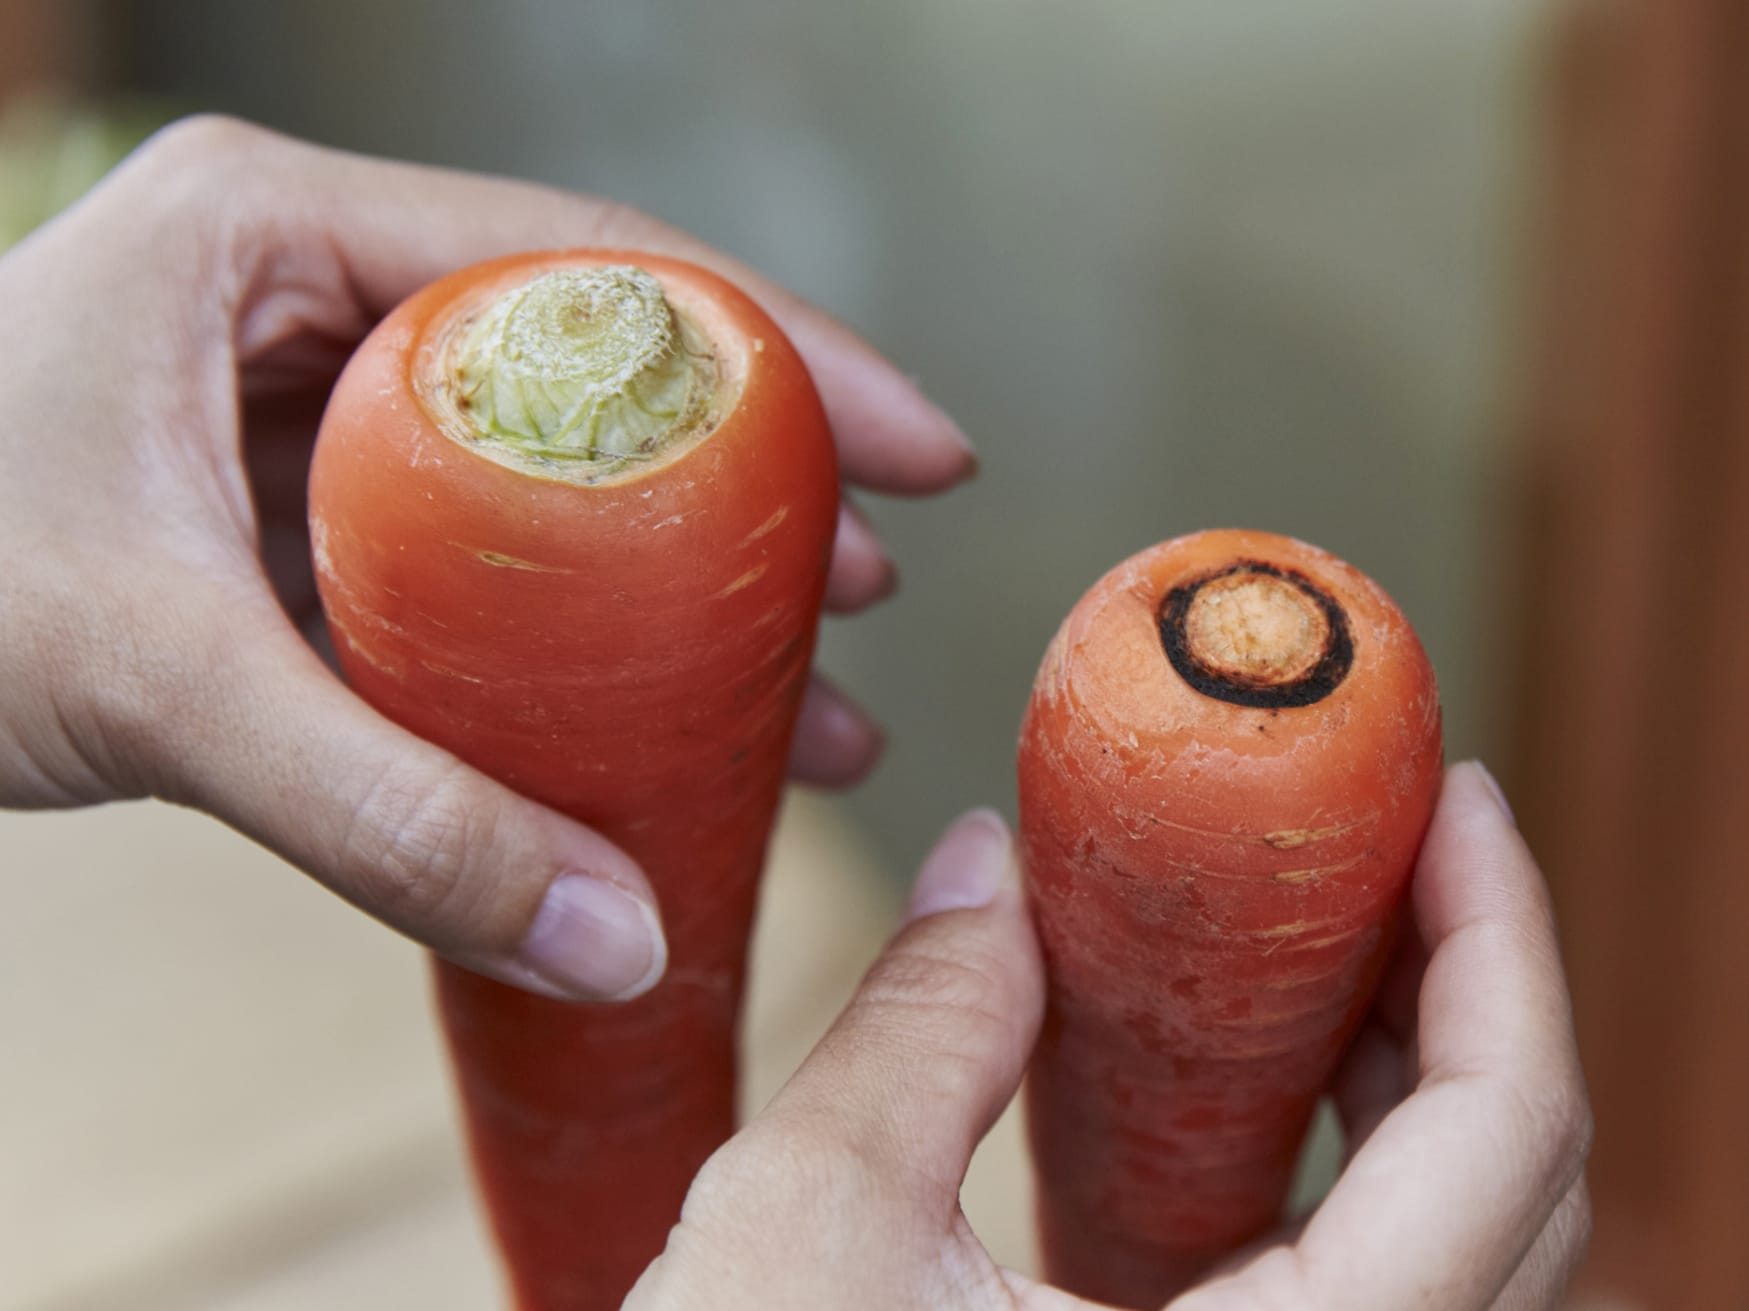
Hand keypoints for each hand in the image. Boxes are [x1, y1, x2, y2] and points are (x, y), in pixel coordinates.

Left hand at [0, 116, 972, 1001]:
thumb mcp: (157, 682)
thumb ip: (388, 818)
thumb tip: (622, 936)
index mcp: (269, 232)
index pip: (586, 264)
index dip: (780, 353)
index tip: (916, 447)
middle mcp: (299, 296)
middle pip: (587, 369)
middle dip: (746, 480)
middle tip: (863, 580)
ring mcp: (293, 409)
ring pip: (537, 476)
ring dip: (671, 577)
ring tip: (800, 682)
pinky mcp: (279, 518)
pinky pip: (464, 565)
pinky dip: (561, 642)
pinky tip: (649, 730)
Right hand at [626, 763, 1591, 1309]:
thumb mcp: (809, 1227)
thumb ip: (922, 1024)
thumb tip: (984, 863)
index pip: (1502, 1142)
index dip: (1502, 940)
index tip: (1449, 800)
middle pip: (1506, 1190)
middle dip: (1453, 987)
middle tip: (1371, 842)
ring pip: (1442, 1256)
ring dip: (1396, 1079)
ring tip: (1313, 936)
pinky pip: (1353, 1304)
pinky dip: (1324, 1174)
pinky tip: (1226, 1086)